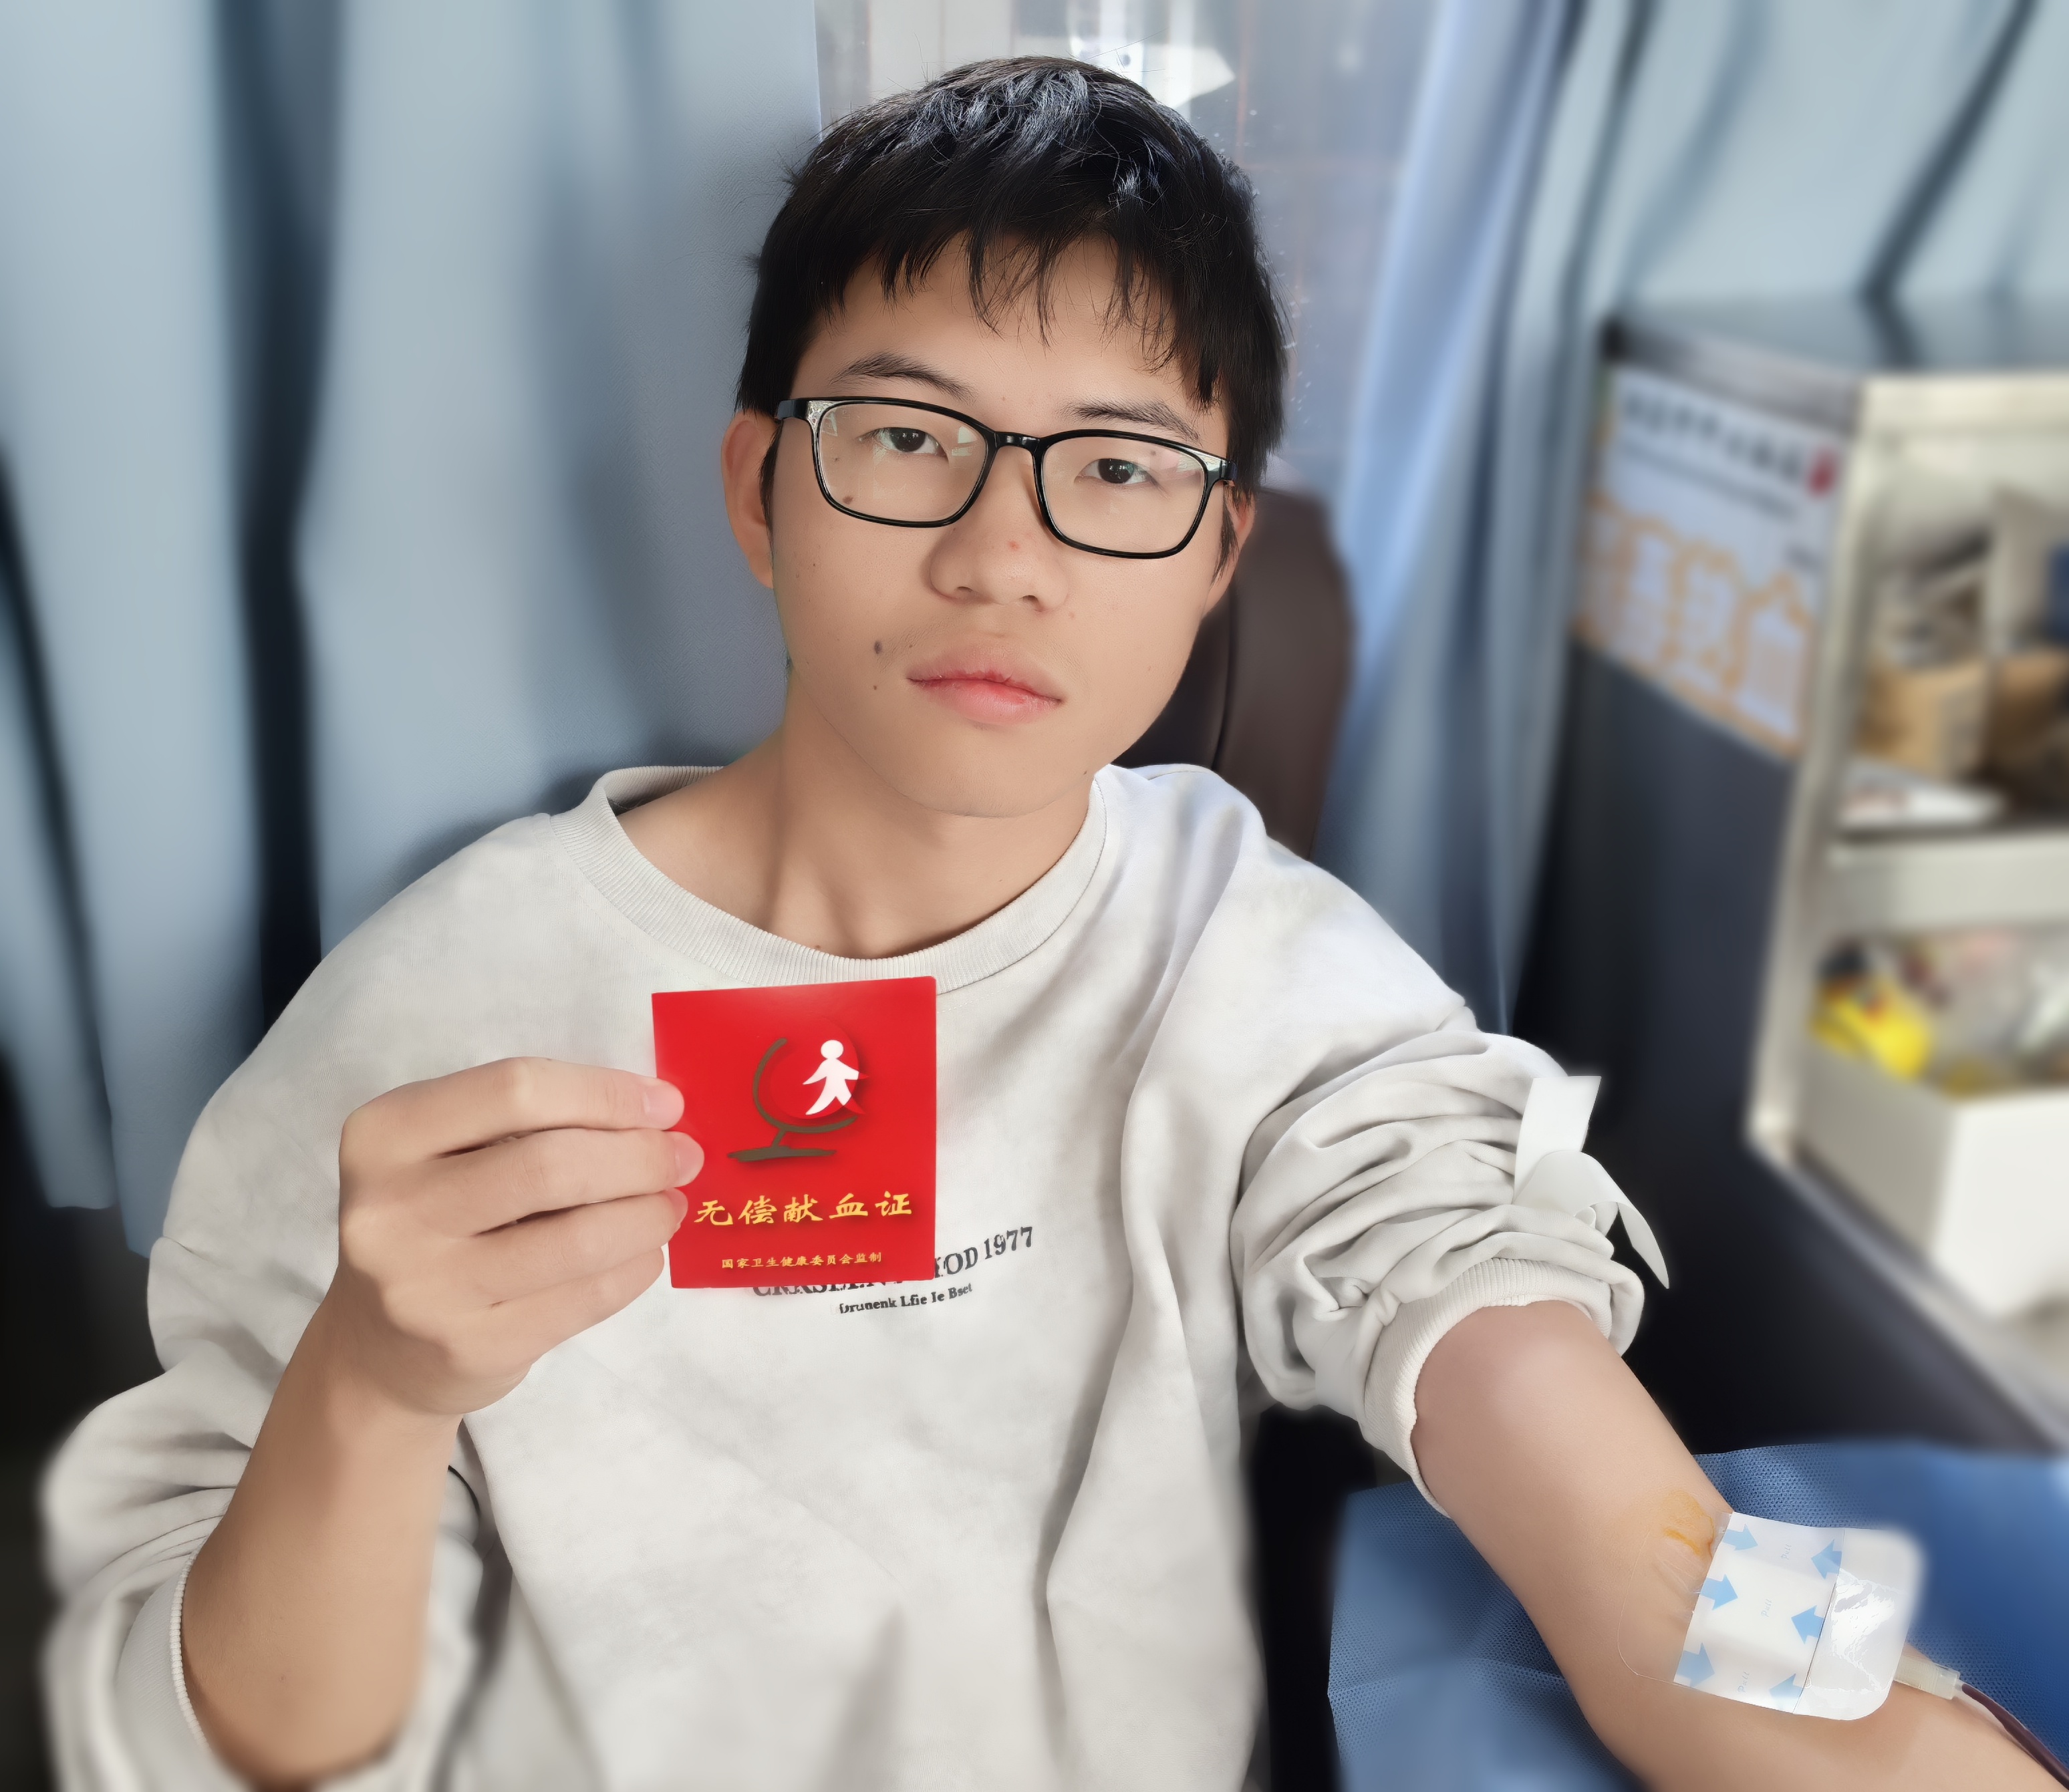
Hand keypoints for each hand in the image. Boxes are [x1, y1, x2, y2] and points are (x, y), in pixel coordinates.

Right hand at [315, 1058, 700, 1416]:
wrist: (378, 1353)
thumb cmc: (434, 1226)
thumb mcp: (446, 1155)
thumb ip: (527, 1123)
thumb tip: (654, 1112)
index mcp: (383, 1136)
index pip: (516, 1090)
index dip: (605, 1093)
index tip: (665, 1105)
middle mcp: (390, 1211)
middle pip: (552, 1165)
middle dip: (639, 1157)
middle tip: (680, 1158)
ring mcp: (426, 1288)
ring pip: (577, 1240)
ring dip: (647, 1216)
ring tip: (670, 1206)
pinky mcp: (469, 1348)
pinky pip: (583, 1299)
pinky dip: (634, 1269)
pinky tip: (645, 1254)